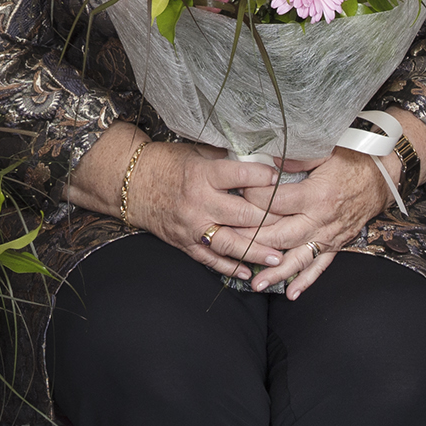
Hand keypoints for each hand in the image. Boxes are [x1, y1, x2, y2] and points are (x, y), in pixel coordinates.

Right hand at [135, 142, 288, 282]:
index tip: (281, 179)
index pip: (240, 176)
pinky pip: (210, 260)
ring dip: (255, 252)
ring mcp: (192, 226)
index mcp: (202, 174)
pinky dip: (229, 268)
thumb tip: (258, 157)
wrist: (132, 184)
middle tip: (293, 223)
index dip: (264, 178)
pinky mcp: (185, 242)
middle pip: (242, 214)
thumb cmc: (166, 164)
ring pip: (230, 243)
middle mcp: (199, 202)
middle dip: (270, 220)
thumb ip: (225, 159)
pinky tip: (247, 272)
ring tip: (277, 257)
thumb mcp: (196, 152)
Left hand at [233, 151, 400, 298]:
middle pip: (282, 235)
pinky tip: (291, 293)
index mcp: (317, 194)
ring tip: (256, 285)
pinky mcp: (337, 244)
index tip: (238, 196)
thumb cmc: (353, 160)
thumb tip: (268, 160)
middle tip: (231, 246)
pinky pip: (321, 266)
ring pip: (299, 258)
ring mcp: (330, 235)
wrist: (383, 175)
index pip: (277, 203)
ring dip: (277, 272)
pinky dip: (306, 281)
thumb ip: (297, 158)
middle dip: (255, 242)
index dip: (254, 200)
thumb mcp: (325, 151)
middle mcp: (322, 219)